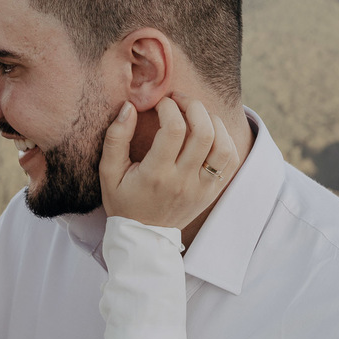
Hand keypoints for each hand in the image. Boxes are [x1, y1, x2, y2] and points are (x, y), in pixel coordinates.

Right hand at [100, 95, 235, 228]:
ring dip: (212, 121)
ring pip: (223, 145)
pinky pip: (230, 160)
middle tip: (179, 100)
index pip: (174, 129)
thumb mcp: (108, 172)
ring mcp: (202, 188)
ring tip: (196, 114)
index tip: (160, 103)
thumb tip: (129, 107)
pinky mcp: (213, 191)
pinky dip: (224, 139)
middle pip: (204, 132)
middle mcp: (183, 181)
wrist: (144, 238)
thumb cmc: (123, 202)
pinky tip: (209, 131)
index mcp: (156, 175)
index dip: (169, 107)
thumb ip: (116, 138)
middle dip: (193, 106)